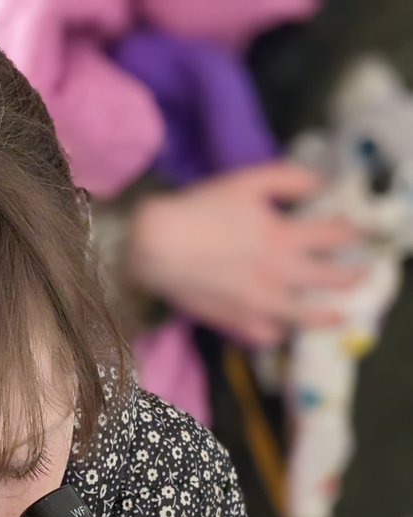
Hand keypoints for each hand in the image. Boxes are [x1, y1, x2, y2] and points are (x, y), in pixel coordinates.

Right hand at [125, 162, 363, 345]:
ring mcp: (260, 304)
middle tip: (361, 275)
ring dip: (328, 316)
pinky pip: (268, 336)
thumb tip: (320, 184)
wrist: (158, 247)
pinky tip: (281, 327)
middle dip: (352, 275)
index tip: (358, 233)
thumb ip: (288, 178)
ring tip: (340, 317)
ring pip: (306, 317)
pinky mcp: (239, 322)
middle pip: (330, 279)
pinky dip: (277, 332)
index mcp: (283, 237)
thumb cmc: (200, 209)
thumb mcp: (246, 181)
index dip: (352, 232)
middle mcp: (280, 274)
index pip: (334, 235)